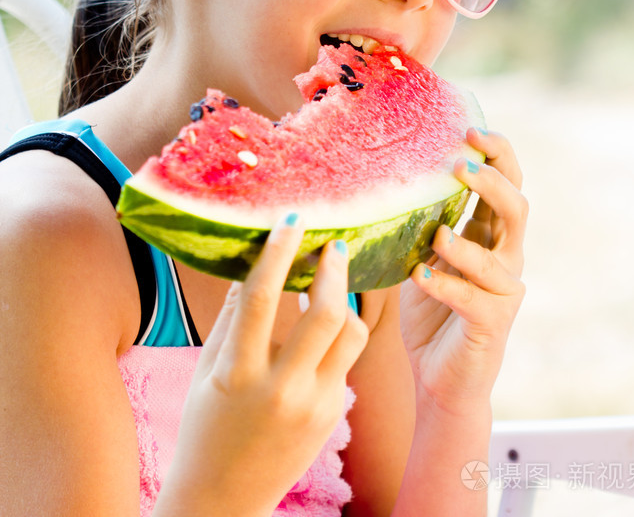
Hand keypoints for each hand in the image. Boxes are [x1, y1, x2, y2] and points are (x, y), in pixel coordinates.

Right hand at [156, 217, 367, 516]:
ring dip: (347, 297)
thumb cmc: (205, 426)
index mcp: (238, 373)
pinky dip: (337, 333)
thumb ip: (232, 318)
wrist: (223, 499)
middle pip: (325, 314)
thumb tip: (252, 265)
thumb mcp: (207, 370)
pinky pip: (345, 359)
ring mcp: (314, 405)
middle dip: (334, 269)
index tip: (291, 220)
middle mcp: (282, 389)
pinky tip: (324, 321)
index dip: (279, 251)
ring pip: (352, 334)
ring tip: (334, 276)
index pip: (263, 297)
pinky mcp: (334, 414)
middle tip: (333, 242)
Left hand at [399, 128, 526, 410]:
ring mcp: (504, 291)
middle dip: (493, 180)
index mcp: (491, 235)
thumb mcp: (424, 257)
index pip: (506, 183)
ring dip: (466, 241)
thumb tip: (387, 177)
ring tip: (437, 234)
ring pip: (501, 255)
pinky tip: (422, 276)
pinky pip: (473, 298)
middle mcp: (506, 258)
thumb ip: (420, 223)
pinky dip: (446, 284)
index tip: (470, 129)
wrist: (441, 378)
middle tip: (460, 162)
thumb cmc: (432, 312)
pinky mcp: (493, 322)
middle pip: (516, 207)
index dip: (497, 153)